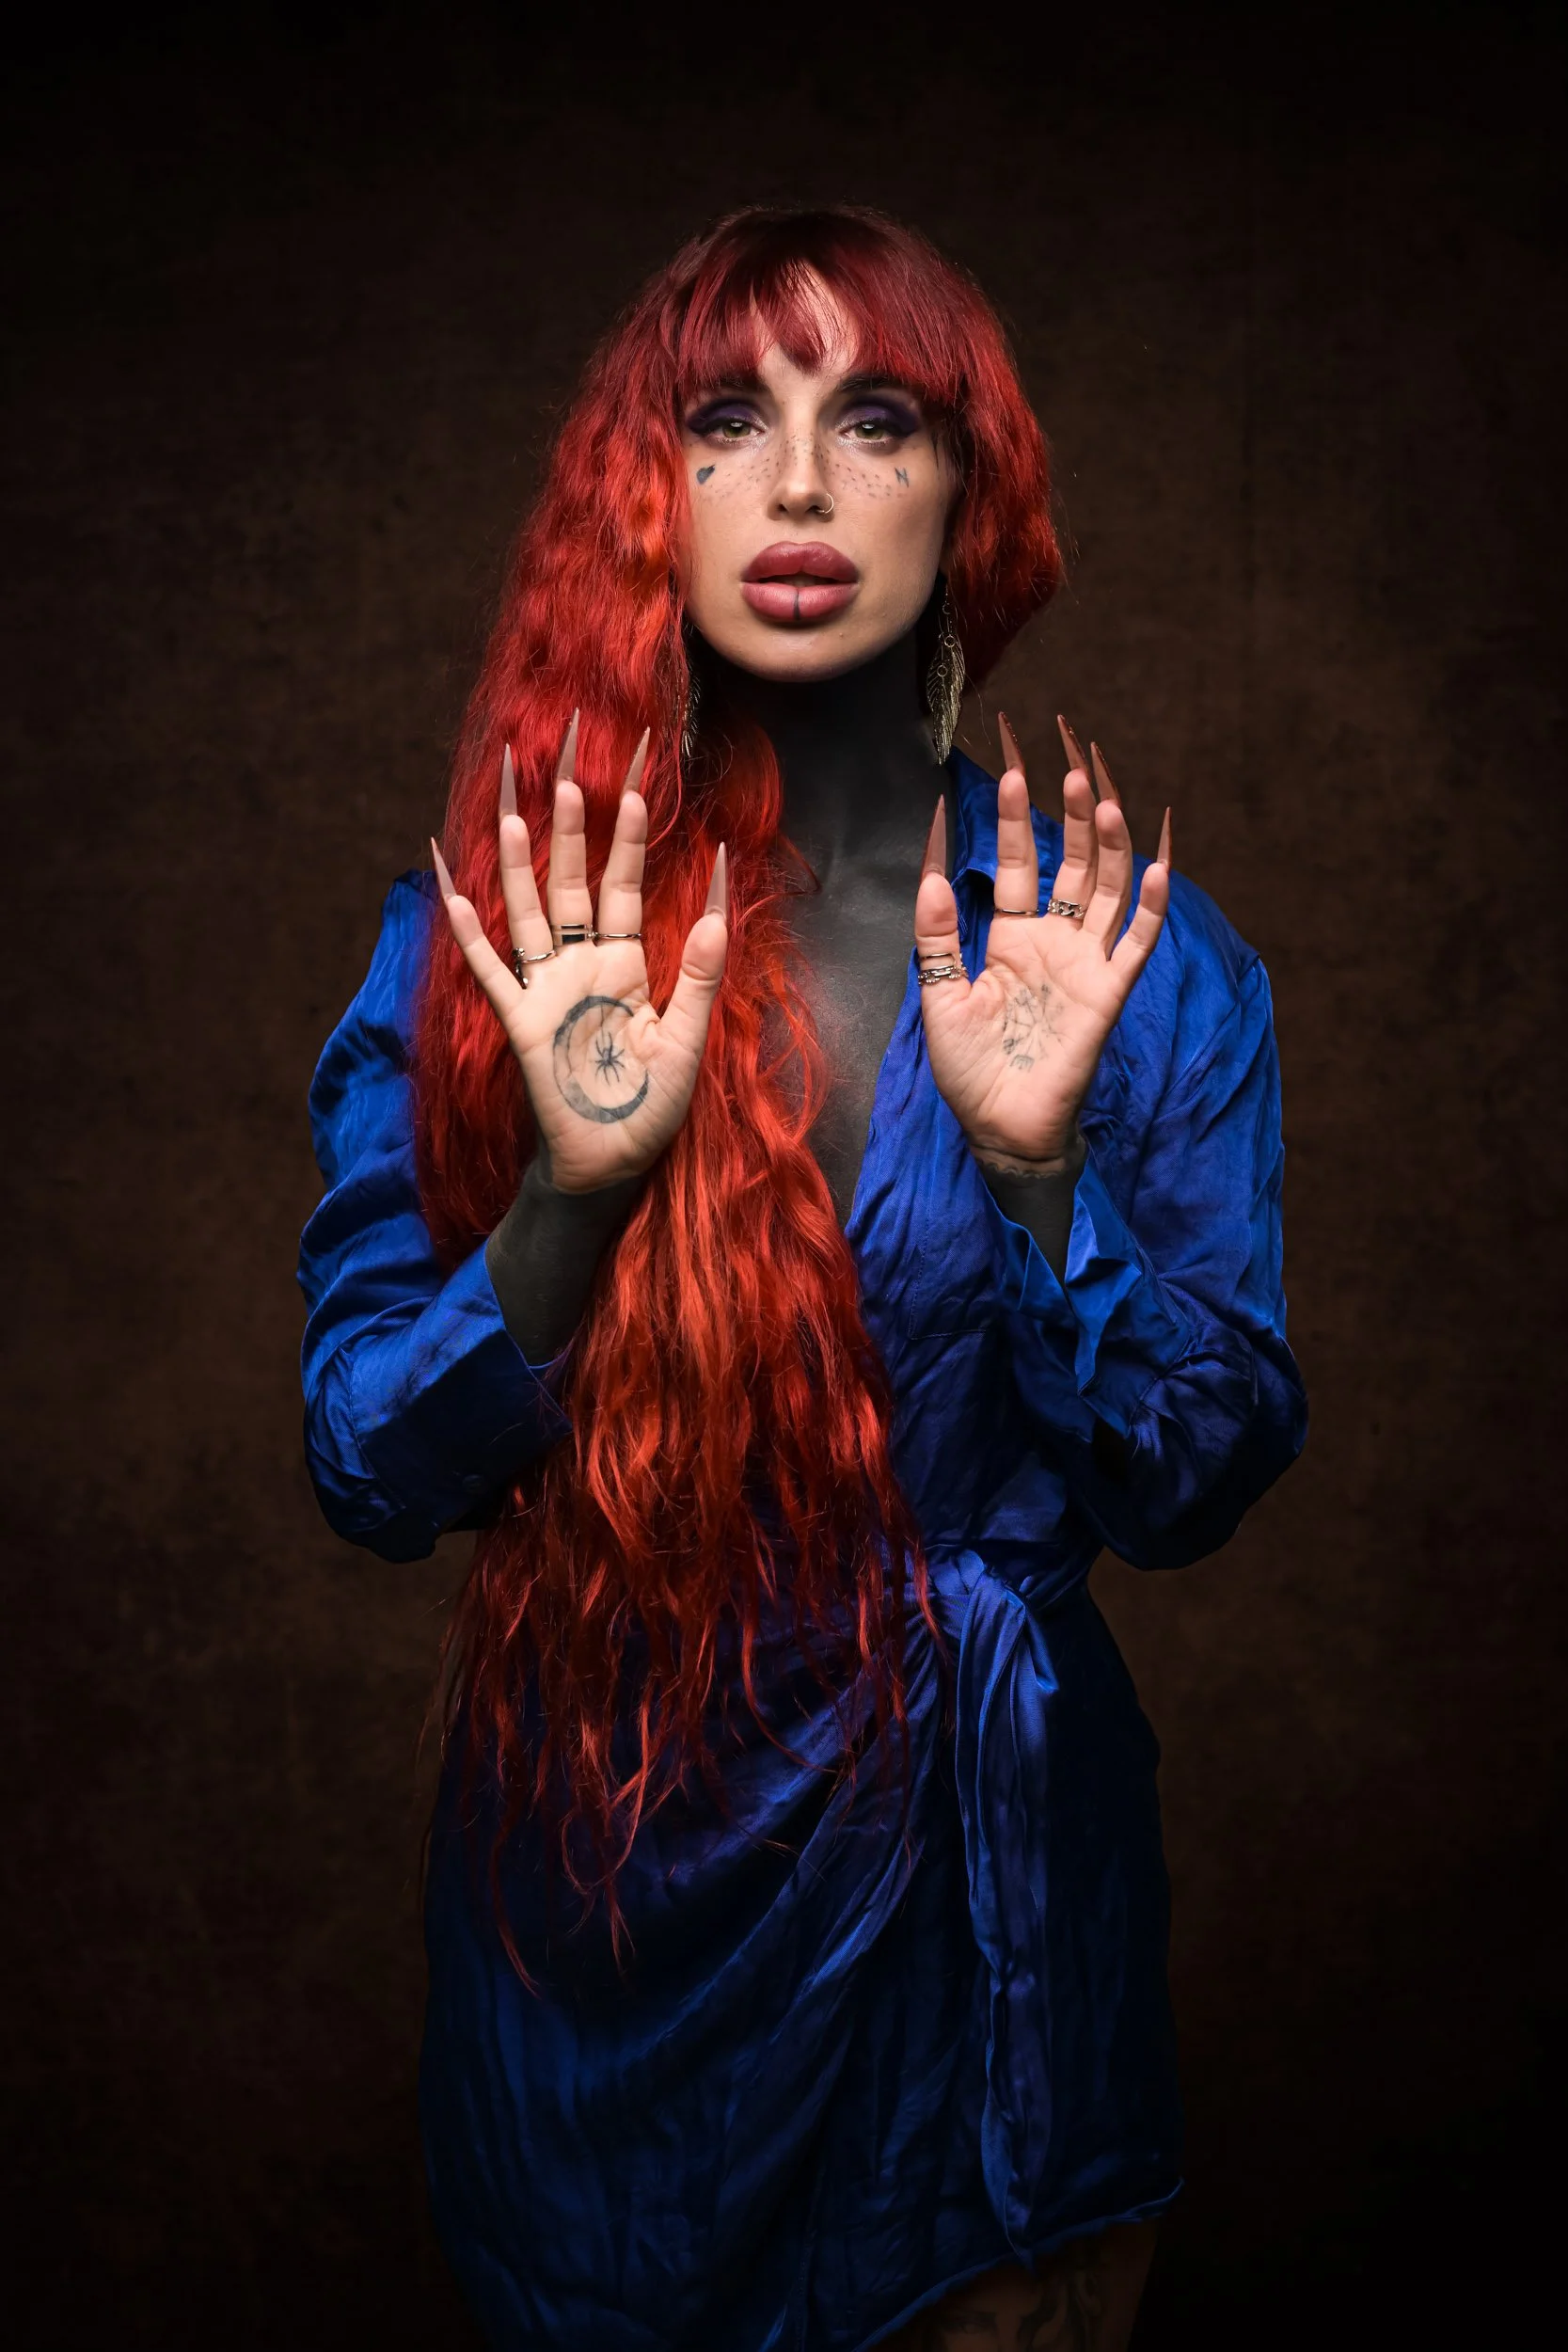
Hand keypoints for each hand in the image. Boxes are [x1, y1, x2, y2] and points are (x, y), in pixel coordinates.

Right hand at [433, 715, 727, 1193]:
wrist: (610, 1166)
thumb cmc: (651, 1110)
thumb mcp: (688, 1041)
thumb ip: (701, 977)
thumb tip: (721, 910)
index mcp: (628, 964)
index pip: (627, 885)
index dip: (630, 836)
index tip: (637, 782)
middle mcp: (582, 965)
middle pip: (572, 881)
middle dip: (572, 826)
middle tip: (570, 765)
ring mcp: (546, 988)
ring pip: (529, 910)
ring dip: (523, 860)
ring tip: (517, 805)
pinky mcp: (519, 1021)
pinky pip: (490, 969)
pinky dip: (471, 931)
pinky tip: (452, 887)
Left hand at [914, 713, 1169, 1171]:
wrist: (1000, 1129)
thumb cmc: (969, 1070)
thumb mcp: (940, 995)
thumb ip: (939, 936)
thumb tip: (932, 872)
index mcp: (1012, 936)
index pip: (1018, 859)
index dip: (1015, 812)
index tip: (1008, 759)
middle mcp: (1054, 939)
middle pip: (1070, 857)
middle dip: (1067, 806)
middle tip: (1064, 748)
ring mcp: (1086, 963)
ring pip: (1105, 886)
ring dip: (1105, 839)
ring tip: (1096, 790)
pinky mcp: (1109, 993)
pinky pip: (1136, 942)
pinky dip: (1150, 903)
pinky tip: (1156, 861)